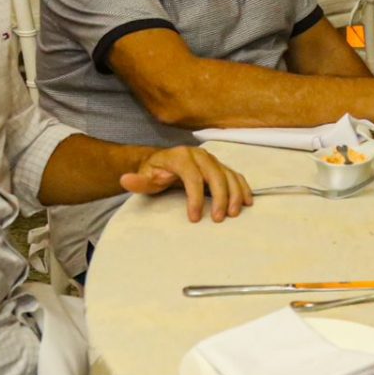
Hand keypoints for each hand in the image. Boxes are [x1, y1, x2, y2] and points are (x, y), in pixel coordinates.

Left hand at [120, 146, 251, 222]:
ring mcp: (212, 160)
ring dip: (235, 194)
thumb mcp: (144, 177)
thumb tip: (126, 179)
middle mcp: (200, 155)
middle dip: (220, 197)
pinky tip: (247, 202)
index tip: (194, 218)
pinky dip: (243, 188)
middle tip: (219, 219)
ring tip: (234, 214)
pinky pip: (236, 175)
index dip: (195, 198)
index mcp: (181, 157)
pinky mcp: (221, 166)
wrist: (162, 162)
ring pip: (229, 175)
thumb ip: (138, 181)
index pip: (192, 177)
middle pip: (215, 175)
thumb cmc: (154, 172)